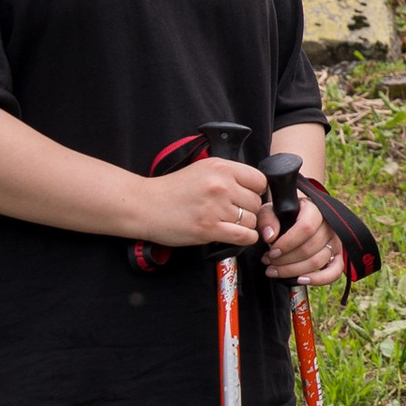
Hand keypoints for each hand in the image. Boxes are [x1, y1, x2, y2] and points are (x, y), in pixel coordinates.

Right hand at [137, 154, 271, 253]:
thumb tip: (253, 188)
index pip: (259, 180)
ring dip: (244, 226)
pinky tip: (235, 235)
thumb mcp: (202, 170)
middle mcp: (221, 185)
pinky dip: (245, 238)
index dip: (256, 191)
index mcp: (220, 167)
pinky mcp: (210, 228)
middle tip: (233, 213)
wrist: (146, 205)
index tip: (247, 198)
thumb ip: (227, 175)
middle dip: (248, 210)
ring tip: (227, 224)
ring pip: (251, 221)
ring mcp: (216, 207)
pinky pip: (245, 236)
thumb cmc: (172, 190)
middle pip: (256, 202)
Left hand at [263, 191, 349, 286]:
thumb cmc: (282, 214)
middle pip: (309, 248)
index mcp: (314, 209)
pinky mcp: (337, 255)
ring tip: (275, 271)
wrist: (294, 216)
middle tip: (268, 262)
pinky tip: (299, 280)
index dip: (287, 243)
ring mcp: (335, 241)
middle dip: (285, 260)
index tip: (272, 252)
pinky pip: (335, 271)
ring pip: (318, 261)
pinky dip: (318, 279)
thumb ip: (267, 219)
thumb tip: (270, 236)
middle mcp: (329, 225)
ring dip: (294, 271)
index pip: (306, 227)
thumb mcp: (270, 210)